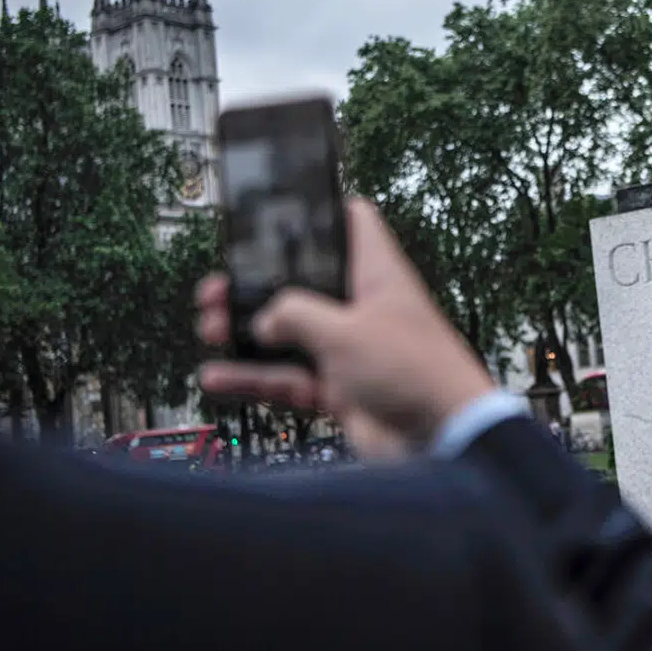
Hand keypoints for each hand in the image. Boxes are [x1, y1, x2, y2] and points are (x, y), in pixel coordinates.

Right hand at [195, 198, 494, 445]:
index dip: (319, 211)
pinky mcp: (340, 389)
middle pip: (304, 283)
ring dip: (247, 331)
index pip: (352, 224)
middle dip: (259, 283)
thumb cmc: (418, 373)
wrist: (442, 440)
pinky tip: (219, 375)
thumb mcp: (345, 331)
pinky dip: (254, 377)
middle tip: (220, 286)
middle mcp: (363, 309)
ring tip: (208, 326)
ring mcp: (350, 350)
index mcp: (376, 275)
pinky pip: (288, 377)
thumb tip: (265, 316)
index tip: (279, 210)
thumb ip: (296, 315)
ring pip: (289, 333)